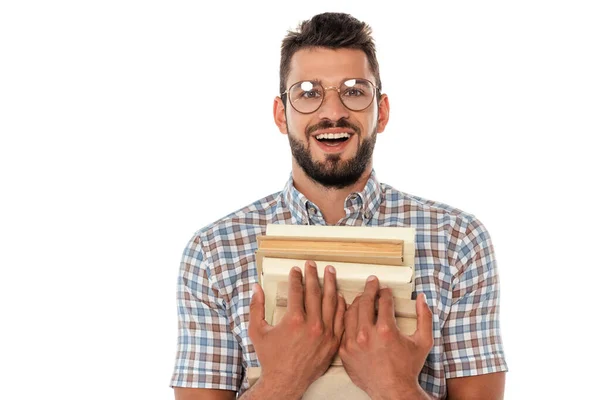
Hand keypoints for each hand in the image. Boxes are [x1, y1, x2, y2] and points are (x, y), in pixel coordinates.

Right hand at [248, 260, 345, 397]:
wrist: (285, 382)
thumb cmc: (270, 357)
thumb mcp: (257, 331)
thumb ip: (255, 307)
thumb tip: (255, 288)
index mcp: (294, 320)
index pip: (297, 291)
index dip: (296, 277)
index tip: (296, 269)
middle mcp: (313, 325)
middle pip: (315, 292)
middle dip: (313, 275)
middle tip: (312, 264)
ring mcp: (326, 334)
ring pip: (331, 302)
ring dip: (331, 284)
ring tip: (330, 271)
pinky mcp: (334, 342)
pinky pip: (340, 318)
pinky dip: (341, 305)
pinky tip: (339, 295)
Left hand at [339, 276, 432, 399]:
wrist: (392, 391)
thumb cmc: (407, 368)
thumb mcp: (423, 341)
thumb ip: (424, 317)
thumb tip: (421, 298)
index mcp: (386, 330)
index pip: (383, 301)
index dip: (385, 292)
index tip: (385, 290)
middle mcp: (367, 335)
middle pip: (365, 301)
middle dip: (370, 289)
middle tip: (372, 283)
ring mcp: (353, 343)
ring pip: (351, 312)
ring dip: (358, 301)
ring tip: (363, 297)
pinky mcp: (345, 351)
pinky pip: (343, 328)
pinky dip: (348, 318)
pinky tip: (352, 313)